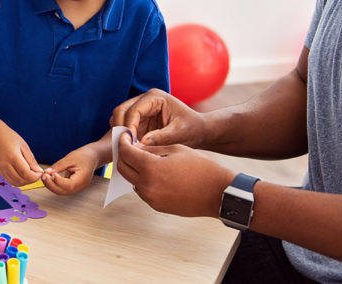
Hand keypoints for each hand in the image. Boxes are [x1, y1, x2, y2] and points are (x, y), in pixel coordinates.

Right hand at [0, 127, 42, 186]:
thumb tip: (39, 171)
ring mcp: (1, 169)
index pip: (26, 174)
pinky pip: (10, 180)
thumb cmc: (9, 138)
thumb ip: (31, 160)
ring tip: (30, 174)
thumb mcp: (24, 146)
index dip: (35, 176)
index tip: (40, 172)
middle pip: (21, 180)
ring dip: (25, 182)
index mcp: (13, 157)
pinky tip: (22, 174)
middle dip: (31, 180)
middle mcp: (5, 165)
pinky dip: (18, 180)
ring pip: (15, 183)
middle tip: (36, 174)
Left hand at [42, 145, 97, 194]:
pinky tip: (50, 178)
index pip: (69, 185)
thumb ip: (58, 166)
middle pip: (64, 191)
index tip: (49, 174)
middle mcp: (81, 186)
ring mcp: (78, 188)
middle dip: (51, 185)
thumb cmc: (84, 156)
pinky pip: (63, 188)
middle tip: (43, 176)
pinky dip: (56, 184)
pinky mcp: (75, 186)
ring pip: (62, 191)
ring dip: (52, 185)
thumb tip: (47, 172)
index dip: (58, 182)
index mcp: (83, 179)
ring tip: (45, 176)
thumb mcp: (70, 158)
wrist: (93, 156)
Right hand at [111, 88, 206, 146]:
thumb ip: (162, 137)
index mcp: (155, 97)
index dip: (129, 126)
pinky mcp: (140, 120)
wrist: (199, 131)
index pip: (133, 109)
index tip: (131, 142)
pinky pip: (125, 127)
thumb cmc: (193, 129)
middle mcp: (145, 100)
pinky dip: (125, 137)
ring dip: (121, 133)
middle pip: (121, 110)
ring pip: (120, 118)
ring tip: (129, 148)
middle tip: (125, 146)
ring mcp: (141, 110)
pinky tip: (132, 148)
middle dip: (121, 128)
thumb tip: (142, 142)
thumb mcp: (180, 133)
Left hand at [115, 135, 233, 217]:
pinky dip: (143, 180)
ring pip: (132, 180)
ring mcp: (151, 198)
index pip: (125, 152)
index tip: (125, 136)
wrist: (219, 193)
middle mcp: (147, 186)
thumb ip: (152, 148)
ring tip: (143, 158)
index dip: (123, 141)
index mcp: (151, 168)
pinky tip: (154, 172)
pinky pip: (142, 190)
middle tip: (129, 146)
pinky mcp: (157, 206)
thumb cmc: (202, 168)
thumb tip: (136, 147)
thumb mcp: (175, 149)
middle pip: (123, 168)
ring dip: (133, 169)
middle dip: (123, 155)